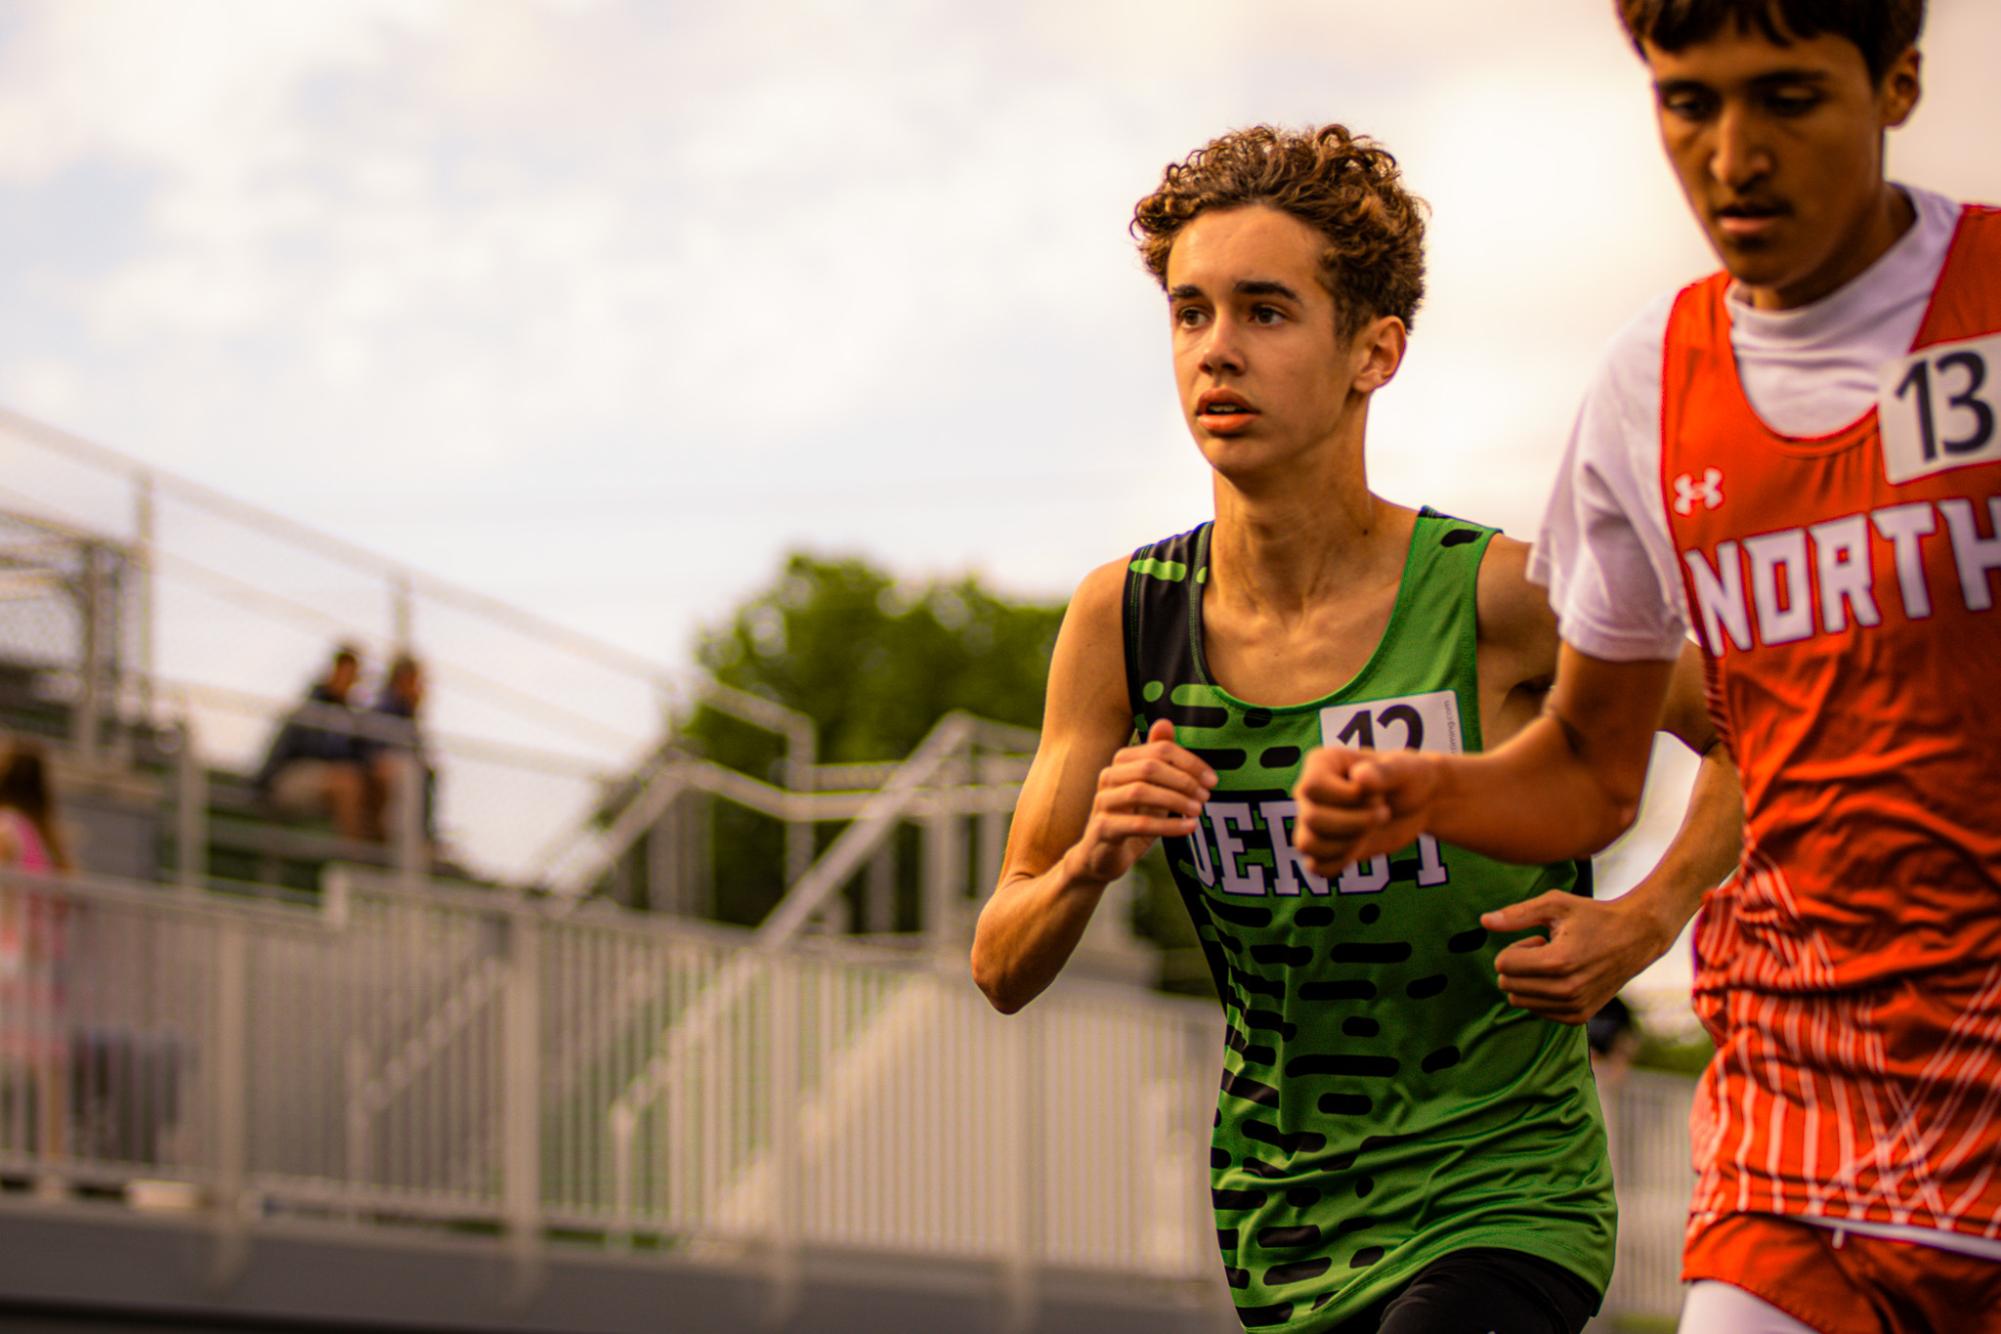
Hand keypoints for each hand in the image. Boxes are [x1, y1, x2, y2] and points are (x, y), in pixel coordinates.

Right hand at [1068, 718, 1214, 885]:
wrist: (1101, 856)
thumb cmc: (1131, 818)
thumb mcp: (1150, 788)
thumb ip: (1159, 759)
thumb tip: (1165, 722)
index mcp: (1122, 762)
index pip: (1159, 749)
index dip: (1189, 762)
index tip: (1212, 779)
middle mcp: (1108, 776)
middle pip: (1149, 767)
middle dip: (1183, 780)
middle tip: (1206, 796)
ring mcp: (1103, 802)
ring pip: (1141, 792)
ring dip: (1176, 800)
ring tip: (1198, 811)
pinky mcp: (1103, 828)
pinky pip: (1138, 823)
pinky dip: (1168, 826)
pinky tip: (1189, 828)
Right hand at [1292, 746, 1440, 878]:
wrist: (1418, 803)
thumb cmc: (1409, 778)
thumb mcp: (1404, 770)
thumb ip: (1383, 772)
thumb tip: (1359, 778)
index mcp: (1321, 764)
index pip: (1312, 787)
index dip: (1346, 798)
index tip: (1377, 794)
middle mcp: (1310, 793)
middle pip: (1312, 818)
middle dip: (1356, 822)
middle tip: (1383, 812)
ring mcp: (1314, 821)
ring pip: (1308, 844)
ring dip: (1347, 844)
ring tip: (1371, 830)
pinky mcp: (1324, 847)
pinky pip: (1316, 866)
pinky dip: (1340, 863)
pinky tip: (1361, 847)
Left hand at [1480, 890, 1674, 1024]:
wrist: (1637, 936)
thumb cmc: (1593, 916)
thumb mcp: (1555, 904)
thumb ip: (1517, 914)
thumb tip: (1484, 922)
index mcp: (1558, 961)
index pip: (1503, 965)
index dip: (1515, 948)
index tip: (1539, 939)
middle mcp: (1566, 989)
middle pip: (1508, 985)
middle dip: (1519, 965)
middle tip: (1547, 950)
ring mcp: (1574, 1006)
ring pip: (1519, 1000)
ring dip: (1530, 980)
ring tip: (1557, 963)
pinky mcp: (1579, 1017)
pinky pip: (1537, 1011)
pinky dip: (1541, 994)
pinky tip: (1564, 977)